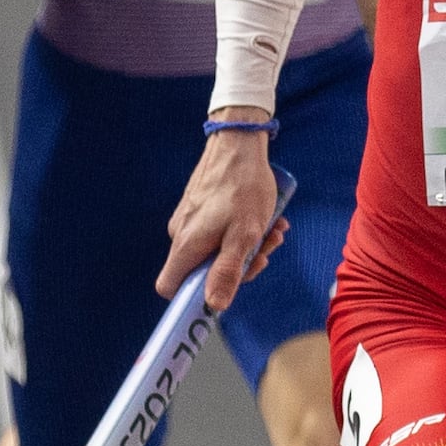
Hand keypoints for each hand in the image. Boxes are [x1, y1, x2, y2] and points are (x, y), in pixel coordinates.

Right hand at [167, 124, 288, 313]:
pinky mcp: (200, 208)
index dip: (194, 296)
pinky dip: (242, 230)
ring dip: (248, 247)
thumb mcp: (244, 235)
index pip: (171, 287)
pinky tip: (265, 219)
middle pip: (203, 271)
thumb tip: (214, 305)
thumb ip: (228, 271)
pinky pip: (218, 232)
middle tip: (266, 250)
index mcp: (185, 245)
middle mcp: (180, 234)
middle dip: (239, 267)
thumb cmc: (243, 186)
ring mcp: (190, 220)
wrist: (238, 141)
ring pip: (216, 250)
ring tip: (273, 229)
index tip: (226, 289)